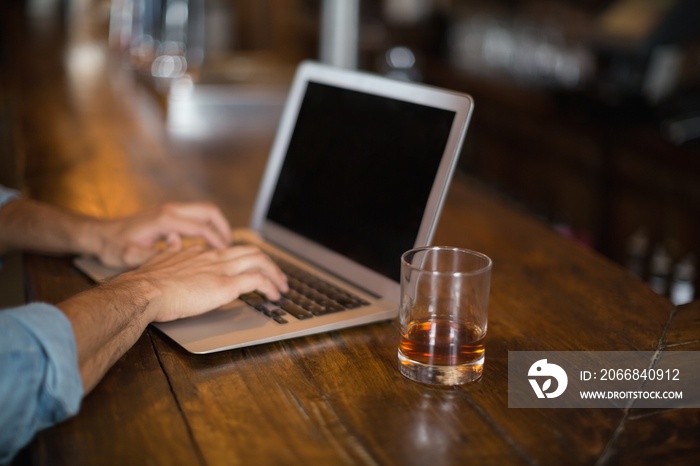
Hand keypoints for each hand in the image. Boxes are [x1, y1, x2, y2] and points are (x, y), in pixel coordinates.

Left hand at [91, 202, 231, 267]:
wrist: (99, 234)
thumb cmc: (113, 246)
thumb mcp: (130, 255)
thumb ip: (152, 256)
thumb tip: (174, 258)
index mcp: (165, 219)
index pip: (201, 226)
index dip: (217, 241)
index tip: (227, 254)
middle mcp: (170, 210)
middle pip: (209, 211)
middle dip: (224, 228)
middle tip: (231, 247)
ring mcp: (170, 210)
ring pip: (204, 212)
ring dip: (217, 226)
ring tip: (224, 246)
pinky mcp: (168, 214)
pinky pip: (196, 217)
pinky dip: (207, 227)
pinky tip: (206, 244)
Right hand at [113, 244, 288, 322]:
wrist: (145, 291)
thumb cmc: (148, 281)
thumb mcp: (160, 258)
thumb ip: (171, 250)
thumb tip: (173, 240)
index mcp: (201, 252)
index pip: (230, 250)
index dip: (245, 258)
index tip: (251, 268)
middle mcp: (215, 257)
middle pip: (252, 251)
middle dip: (269, 263)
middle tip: (278, 277)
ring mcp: (222, 269)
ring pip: (260, 261)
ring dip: (276, 274)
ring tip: (282, 287)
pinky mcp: (226, 285)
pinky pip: (258, 281)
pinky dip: (271, 287)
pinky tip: (274, 297)